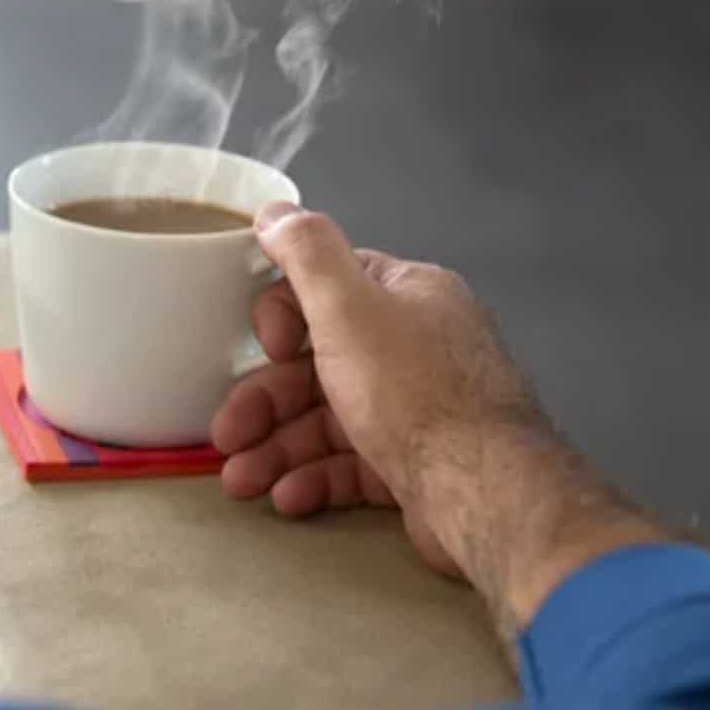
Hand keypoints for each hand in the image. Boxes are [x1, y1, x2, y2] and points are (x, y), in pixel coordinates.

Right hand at [212, 203, 665, 629]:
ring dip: (278, 450)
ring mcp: (419, 409)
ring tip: (242, 484)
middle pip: (320, 365)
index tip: (267, 350)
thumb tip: (273, 211)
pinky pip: (354, 464)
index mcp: (408, 297)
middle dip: (265, 404)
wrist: (483, 490)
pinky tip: (287, 499)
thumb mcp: (348, 307)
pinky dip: (315, 478)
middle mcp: (418, 346)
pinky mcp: (418, 464)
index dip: (283, 320)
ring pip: (330, 421)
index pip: (328, 291)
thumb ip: (307, 253)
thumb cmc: (412, 390)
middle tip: (225, 438)